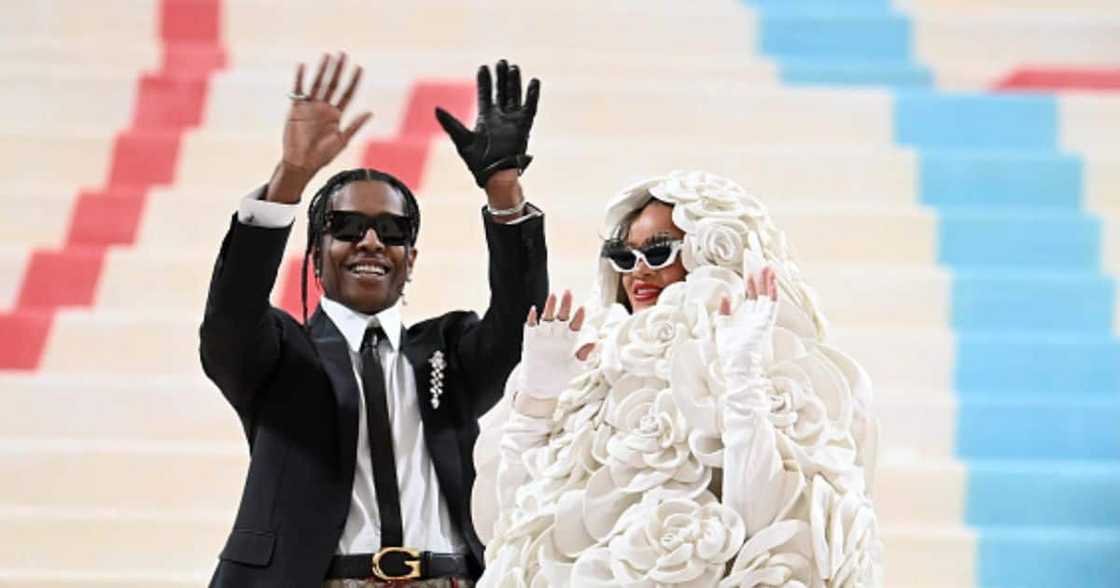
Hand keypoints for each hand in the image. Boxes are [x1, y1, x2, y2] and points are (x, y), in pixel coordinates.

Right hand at [267, 52, 372, 203]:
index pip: (347, 94)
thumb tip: (370, 112)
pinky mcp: (296, 109)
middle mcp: (324, 108)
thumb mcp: (342, 140)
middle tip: (343, 54)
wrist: (301, 164)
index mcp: (336, 115)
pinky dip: (300, 78)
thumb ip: (355, 125)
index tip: (359, 68)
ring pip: (317, 84)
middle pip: (333, 84)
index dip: (353, 81)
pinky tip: (303, 66)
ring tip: (328, 56)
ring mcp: (310, 107)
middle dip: (338, 70)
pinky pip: (298, 90)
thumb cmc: (322, 156)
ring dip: (322, 70)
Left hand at [435, 59, 540, 188]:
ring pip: (515, 96)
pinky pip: (530, 108)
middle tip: (500, 62)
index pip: (485, 94)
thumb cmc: (477, 162)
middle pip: (502, 92)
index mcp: (486, 118)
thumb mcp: (461, 140)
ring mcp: (513, 121)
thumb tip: (436, 108)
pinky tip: (533, 82)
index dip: (485, 81)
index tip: (483, 67)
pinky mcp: (524, 127)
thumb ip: (450, 123)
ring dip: (514, 82)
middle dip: (501, 77)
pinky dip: (532, 96)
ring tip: (512, 67)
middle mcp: (500, 117)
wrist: (494, 176)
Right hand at [517, 291, 592, 400]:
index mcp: (569, 341)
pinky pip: (530, 327)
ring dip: (549, 307)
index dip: (578, 317)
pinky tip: (534, 310)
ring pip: (547, 318)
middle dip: (565, 305)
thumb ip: (582, 356)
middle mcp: (557, 336)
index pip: (575, 326)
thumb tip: (595, 343)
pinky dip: (531, 319)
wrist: (540, 389)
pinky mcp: (530, 341)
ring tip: (553, 296)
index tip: (582, 308)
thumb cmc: (559, 378)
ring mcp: (543, 337)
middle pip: (562, 317)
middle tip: (568, 292)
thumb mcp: (573, 369)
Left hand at [716, 267, 778, 379]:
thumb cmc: (729, 349)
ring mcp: (762, 319)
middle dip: (760, 278)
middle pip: (760, 293)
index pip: (750, 296)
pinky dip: (772, 292)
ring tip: (768, 267)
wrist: (735, 363)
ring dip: (768, 282)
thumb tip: (726, 294)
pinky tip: (772, 281)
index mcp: (747, 317)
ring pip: (767, 296)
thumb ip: (724, 310)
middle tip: (760, 264)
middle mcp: (756, 316)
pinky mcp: (766, 322)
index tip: (749, 271)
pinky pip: (772, 304)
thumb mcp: (722, 325)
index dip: (750, 283)